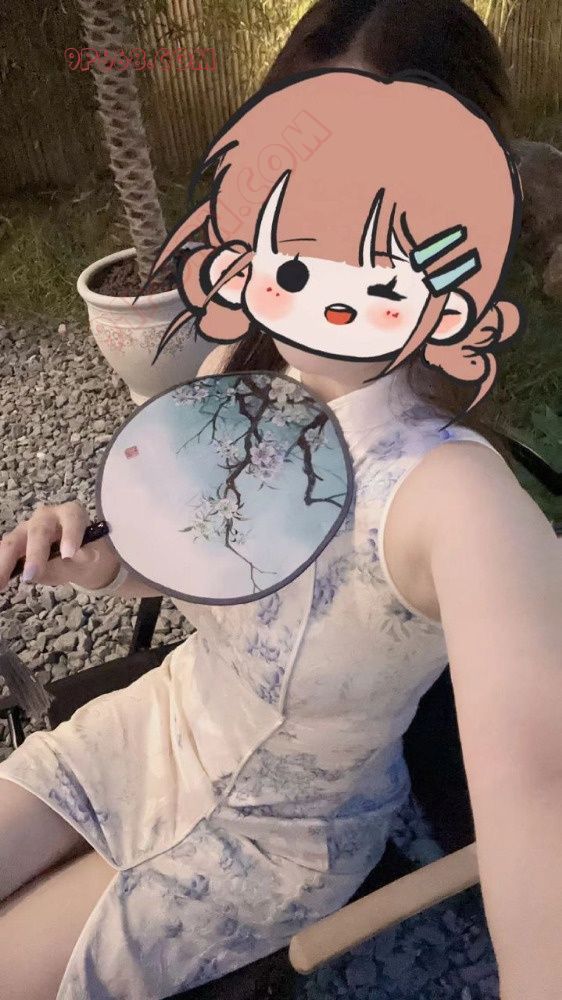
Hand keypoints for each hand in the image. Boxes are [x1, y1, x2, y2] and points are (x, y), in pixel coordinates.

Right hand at [0, 501, 119, 590]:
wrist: (77, 557)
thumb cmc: (86, 552)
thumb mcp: (92, 557)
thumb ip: (83, 557)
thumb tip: (75, 557)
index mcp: (71, 514)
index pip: (71, 520)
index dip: (70, 535)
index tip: (69, 555)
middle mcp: (47, 517)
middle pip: (38, 531)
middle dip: (34, 553)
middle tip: (31, 575)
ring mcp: (27, 528)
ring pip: (12, 541)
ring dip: (4, 562)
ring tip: (0, 584)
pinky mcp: (15, 542)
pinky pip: (4, 552)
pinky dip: (0, 565)